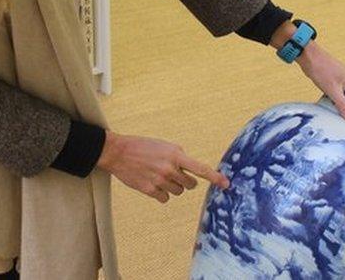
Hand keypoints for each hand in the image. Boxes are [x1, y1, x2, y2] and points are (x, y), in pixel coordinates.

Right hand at [96, 131, 229, 202]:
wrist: (118, 152)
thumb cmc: (142, 146)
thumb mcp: (164, 145)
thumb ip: (178, 156)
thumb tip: (189, 169)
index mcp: (175, 155)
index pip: (200, 168)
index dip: (215, 177)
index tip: (226, 184)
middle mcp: (169, 169)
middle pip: (190, 185)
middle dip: (186, 181)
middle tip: (173, 173)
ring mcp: (159, 180)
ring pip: (178, 192)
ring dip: (173, 186)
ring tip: (159, 176)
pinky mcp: (149, 190)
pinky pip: (165, 198)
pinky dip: (161, 193)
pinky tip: (152, 183)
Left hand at [270, 21, 344, 120]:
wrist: (309, 58)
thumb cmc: (321, 68)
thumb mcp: (332, 90)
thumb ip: (343, 104)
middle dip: (344, 110)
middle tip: (338, 118)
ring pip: (343, 102)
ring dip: (337, 107)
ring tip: (331, 111)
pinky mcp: (336, 85)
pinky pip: (337, 98)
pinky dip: (332, 102)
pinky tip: (327, 106)